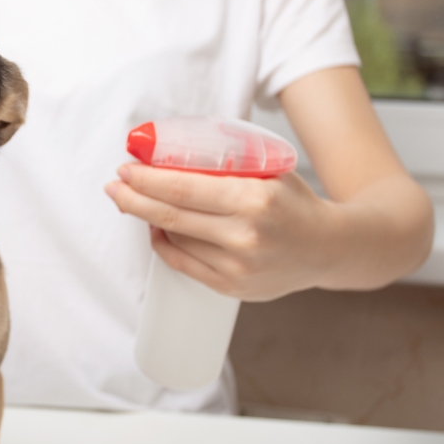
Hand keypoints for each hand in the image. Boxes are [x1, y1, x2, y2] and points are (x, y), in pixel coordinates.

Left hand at [104, 163, 337, 301]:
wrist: (328, 248)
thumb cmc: (294, 203)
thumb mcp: (268, 171)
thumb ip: (225, 164)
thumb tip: (167, 156)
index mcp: (253, 199)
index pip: (183, 188)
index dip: (147, 179)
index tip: (126, 169)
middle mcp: (244, 236)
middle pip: (170, 215)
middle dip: (133, 198)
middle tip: (114, 186)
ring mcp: (237, 267)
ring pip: (175, 239)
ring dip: (148, 219)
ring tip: (134, 202)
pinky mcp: (231, 287)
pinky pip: (183, 263)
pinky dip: (165, 243)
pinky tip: (157, 228)